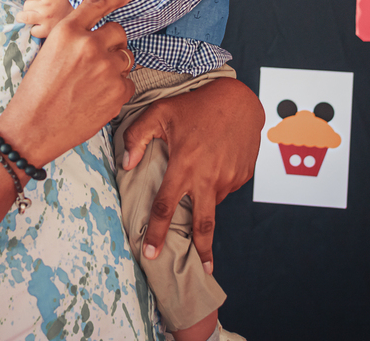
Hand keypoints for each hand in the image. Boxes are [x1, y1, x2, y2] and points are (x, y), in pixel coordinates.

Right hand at [0, 0, 133, 164]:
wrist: (34, 127)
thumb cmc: (36, 92)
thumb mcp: (48, 53)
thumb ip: (73, 39)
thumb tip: (94, 34)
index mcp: (68, 32)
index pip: (98, 5)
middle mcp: (90, 45)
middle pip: (118, 32)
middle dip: (113, 42)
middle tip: (100, 58)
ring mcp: (107, 68)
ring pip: (126, 57)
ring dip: (116, 65)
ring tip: (95, 82)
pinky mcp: (117, 91)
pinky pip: (129, 82)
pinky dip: (118, 89)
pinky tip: (98, 98)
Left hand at [121, 77, 262, 273]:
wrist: (239, 100)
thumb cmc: (196, 105)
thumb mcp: (159, 112)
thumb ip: (136, 137)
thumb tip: (126, 165)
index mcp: (185, 165)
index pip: (165, 207)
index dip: (156, 233)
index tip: (150, 253)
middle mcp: (209, 177)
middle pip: (203, 224)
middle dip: (201, 250)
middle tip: (200, 269)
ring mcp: (229, 178)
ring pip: (212, 202)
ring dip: (203, 200)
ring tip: (200, 175)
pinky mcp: (243, 176)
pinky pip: (225, 189)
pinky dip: (216, 185)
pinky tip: (213, 164)